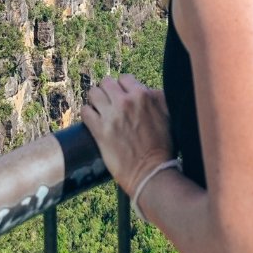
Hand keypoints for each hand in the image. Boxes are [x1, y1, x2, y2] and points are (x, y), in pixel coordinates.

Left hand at [80, 73, 174, 196]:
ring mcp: (111, 115)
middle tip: (110, 104)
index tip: (123, 98)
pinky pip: (85, 111)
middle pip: (106, 83)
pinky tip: (93, 121)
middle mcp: (126, 102)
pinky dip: (88, 115)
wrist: (152, 173)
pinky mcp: (99, 131)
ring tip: (100, 111)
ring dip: (96, 101)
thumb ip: (157, 98)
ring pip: (93, 93)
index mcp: (143, 95)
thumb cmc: (163, 147)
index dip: (123, 88)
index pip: (124, 78)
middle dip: (108, 92)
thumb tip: (148, 90)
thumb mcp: (168, 115)